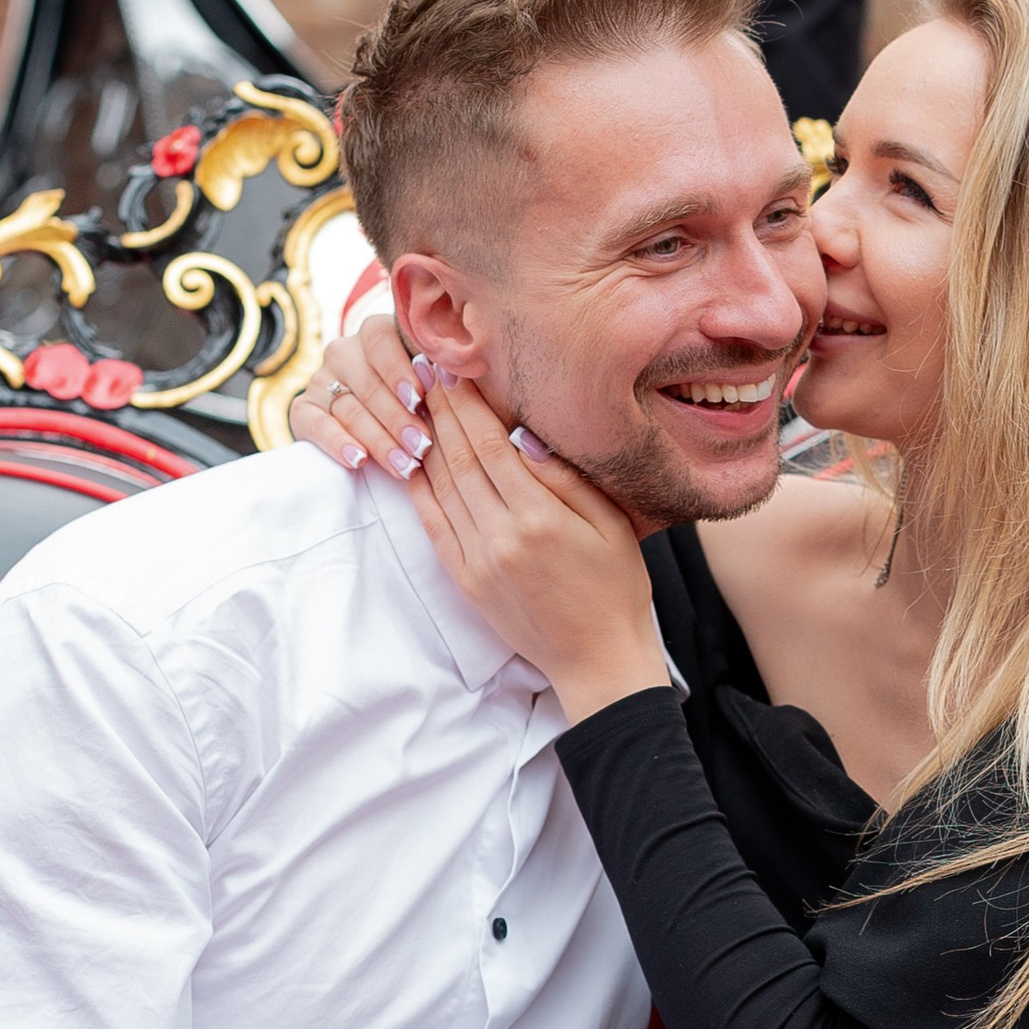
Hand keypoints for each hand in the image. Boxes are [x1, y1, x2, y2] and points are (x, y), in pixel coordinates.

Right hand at [290, 314, 426, 478]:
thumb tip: (457, 378)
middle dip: (399, 418)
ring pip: (348, 408)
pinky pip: (315, 424)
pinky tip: (358, 460)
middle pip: (369, 382)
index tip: (419, 398)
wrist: (384, 433)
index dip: (399, 369)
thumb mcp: (433, 386)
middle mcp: (345, 352)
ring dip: (379, 439)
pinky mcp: (303, 410)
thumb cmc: (425, 406)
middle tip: (422, 446)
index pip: (381, 340)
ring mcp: (321, 380)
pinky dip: (338, 443)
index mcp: (377, 334)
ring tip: (405, 465)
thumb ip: (441, 377)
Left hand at [405, 371, 667, 721]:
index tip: (454, 370)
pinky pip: (433, 525)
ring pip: (440, 488)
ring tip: (412, 402)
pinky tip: (411, 461)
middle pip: (459, 460)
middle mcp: (500, 537)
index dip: (468, 404)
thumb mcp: (610, 525)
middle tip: (423, 370)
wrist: (597, 659)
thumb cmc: (616, 587)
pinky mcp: (466, 581)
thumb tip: (523, 435)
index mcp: (539, 518)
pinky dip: (419, 490)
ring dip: (424, 442)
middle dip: (440, 411)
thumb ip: (566, 479)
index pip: (491, 445)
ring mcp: (478, 561)